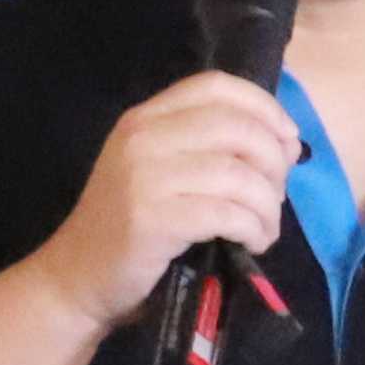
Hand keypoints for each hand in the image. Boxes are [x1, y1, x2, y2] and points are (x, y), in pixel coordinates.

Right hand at [29, 72, 299, 334]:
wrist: (76, 278)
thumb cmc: (129, 227)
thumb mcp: (160, 171)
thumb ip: (210, 148)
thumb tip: (284, 144)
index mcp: (146, 118)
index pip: (215, 86)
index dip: (264, 107)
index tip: (288, 140)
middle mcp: (143, 137)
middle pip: (236, 127)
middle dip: (274, 162)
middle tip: (276, 197)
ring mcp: (144, 177)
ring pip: (238, 174)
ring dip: (268, 205)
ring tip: (266, 229)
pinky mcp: (153, 219)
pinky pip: (227, 213)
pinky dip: (254, 229)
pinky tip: (253, 243)